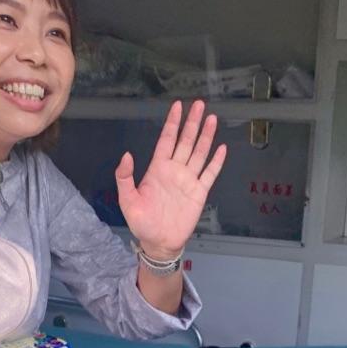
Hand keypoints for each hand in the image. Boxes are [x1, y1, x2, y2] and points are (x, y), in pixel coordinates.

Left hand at [115, 100, 226, 258]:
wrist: (159, 242)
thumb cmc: (142, 223)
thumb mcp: (127, 201)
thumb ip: (125, 178)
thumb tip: (126, 155)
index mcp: (157, 169)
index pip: (167, 140)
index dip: (172, 123)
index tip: (178, 106)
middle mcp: (175, 170)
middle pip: (186, 141)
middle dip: (192, 123)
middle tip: (200, 104)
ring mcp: (188, 180)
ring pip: (199, 153)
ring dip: (206, 136)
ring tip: (212, 119)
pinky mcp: (199, 193)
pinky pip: (210, 174)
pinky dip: (216, 161)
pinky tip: (221, 148)